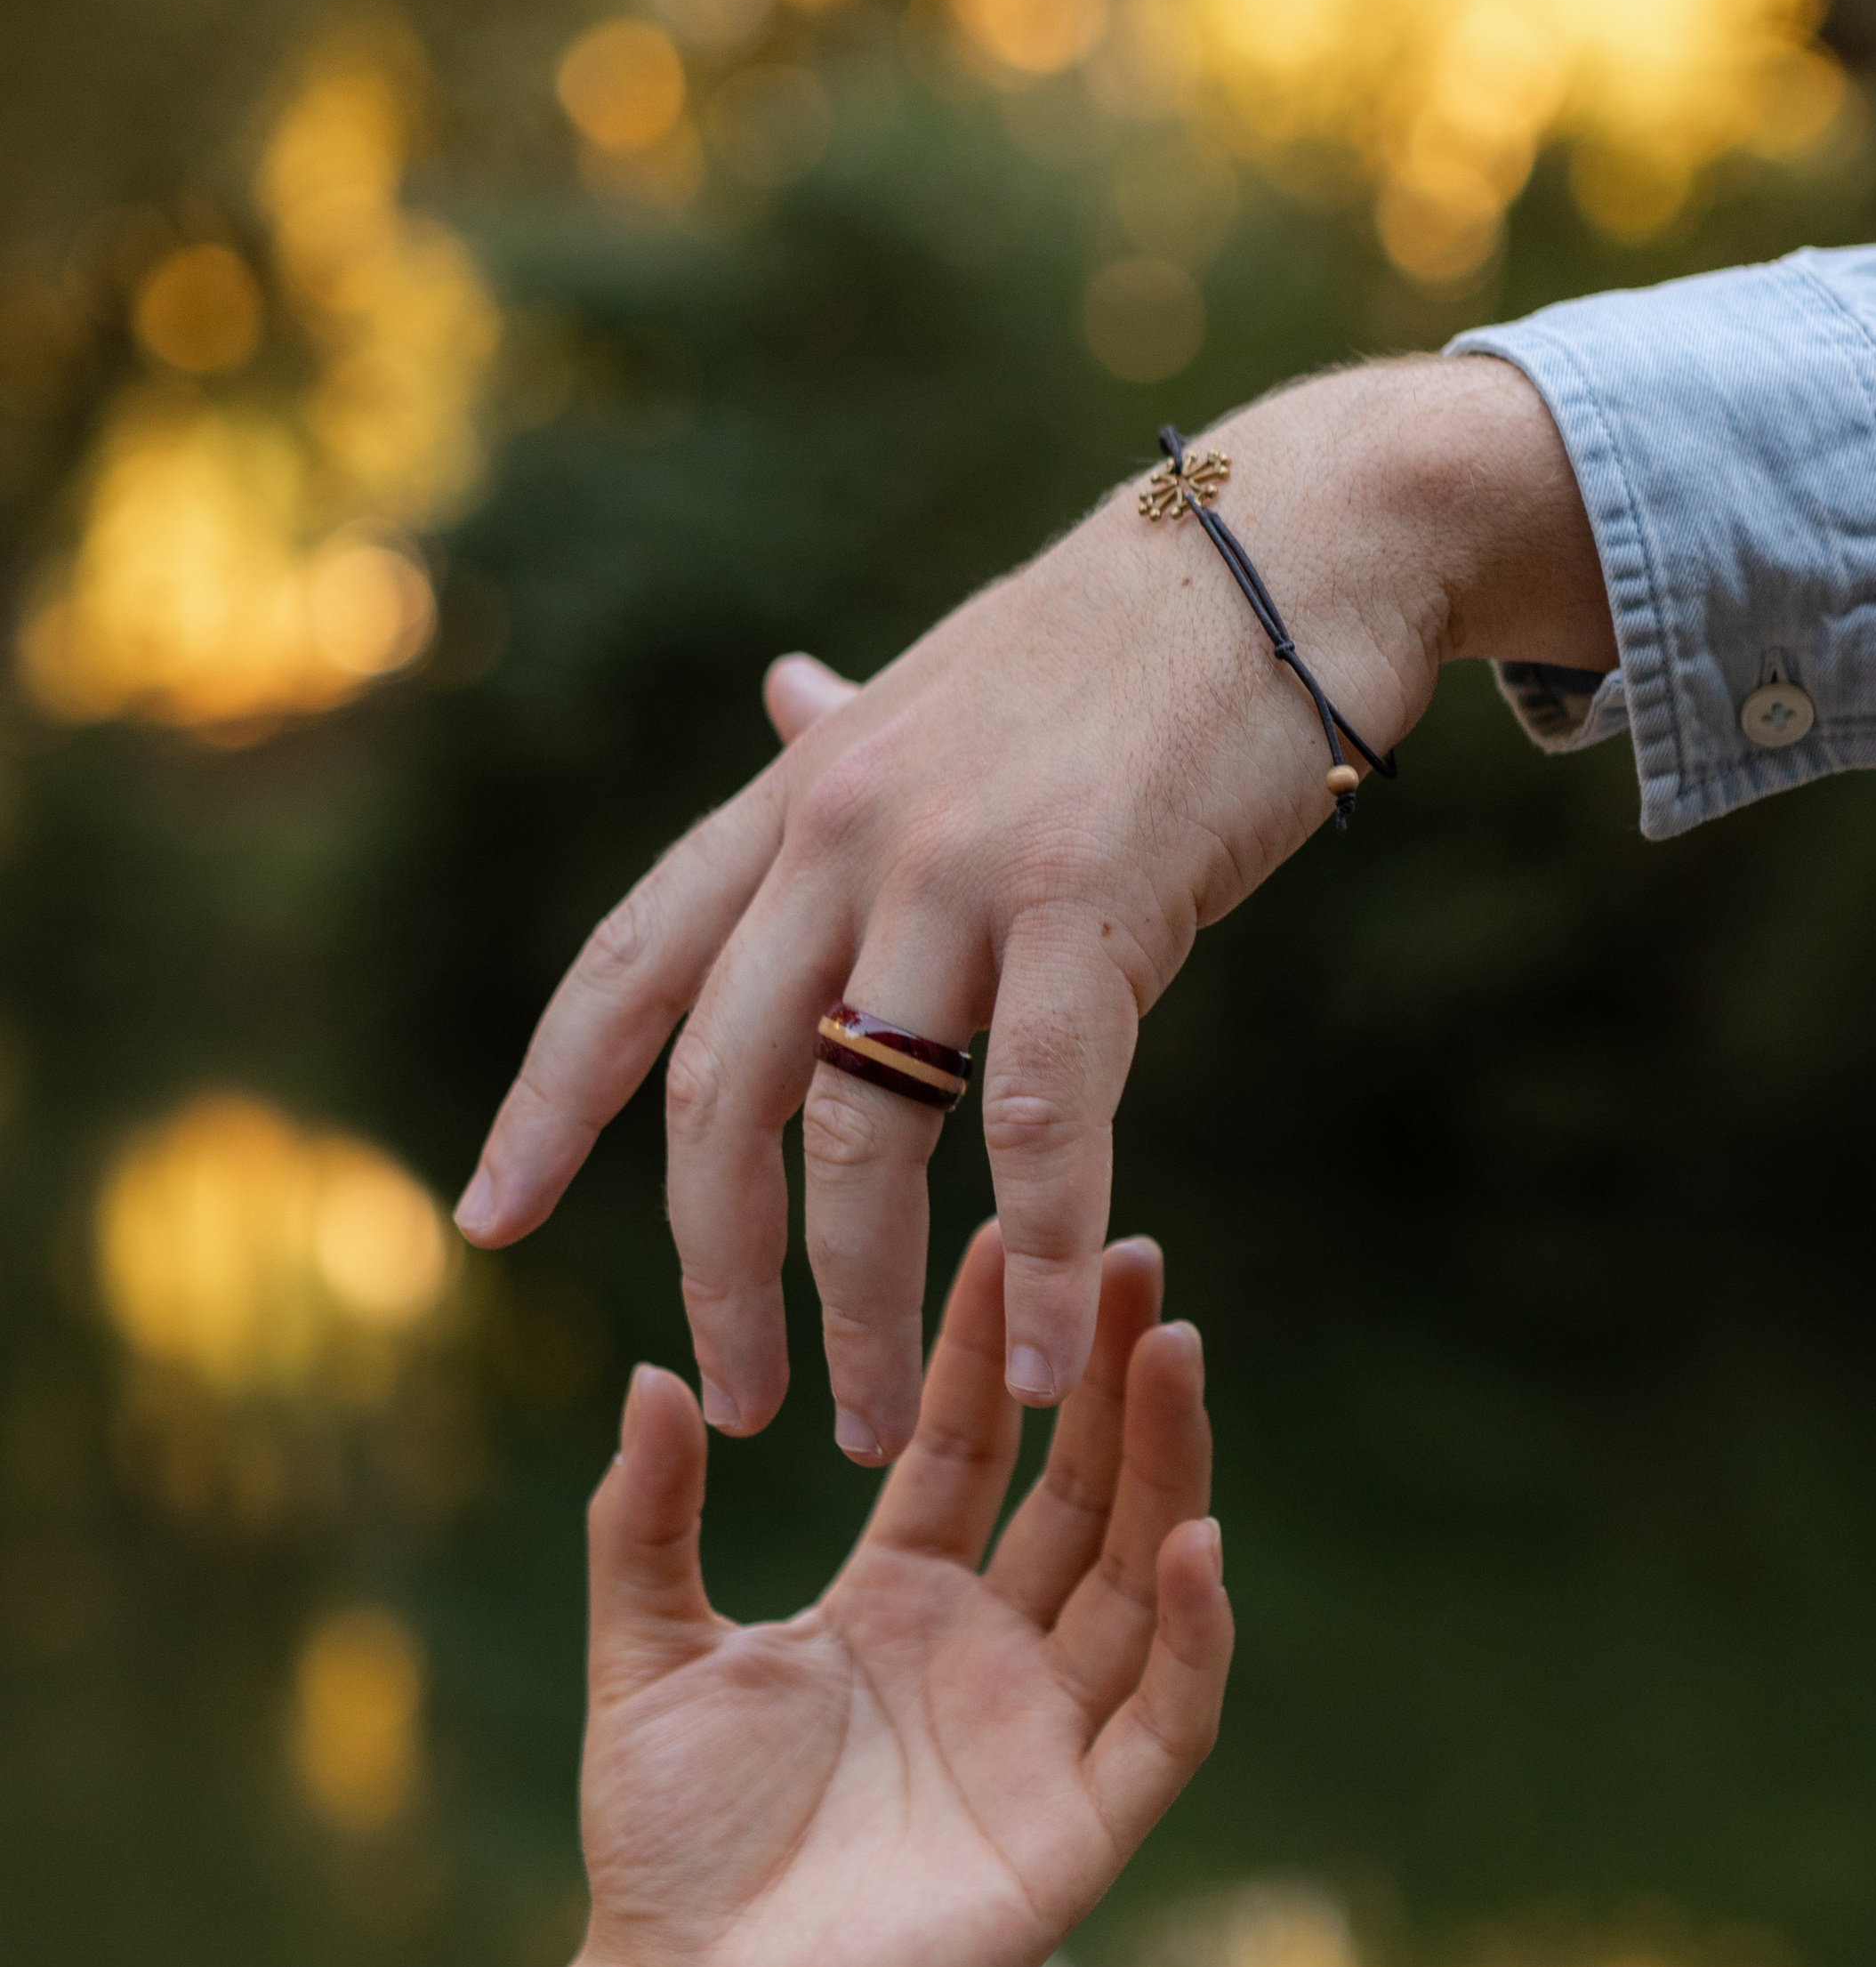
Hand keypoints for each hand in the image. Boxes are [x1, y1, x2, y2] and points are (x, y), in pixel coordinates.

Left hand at [458, 353, 1609, 1458]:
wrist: (1299, 541)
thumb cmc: (1129, 640)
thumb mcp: (950, 692)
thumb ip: (850, 744)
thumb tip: (778, 690)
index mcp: (798, 796)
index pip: (626, 968)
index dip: (546, 1104)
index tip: (485, 1221)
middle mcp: (843, 830)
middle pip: (722, 1092)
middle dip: (713, 1270)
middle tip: (734, 1403)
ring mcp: (956, 863)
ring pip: (863, 1131)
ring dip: (856, 1304)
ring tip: (873, 1424)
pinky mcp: (1089, 898)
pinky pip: (1035, 1116)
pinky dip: (1030, 1253)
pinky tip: (1033, 1353)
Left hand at [578, 1222, 1230, 1966]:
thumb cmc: (666, 1850)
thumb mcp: (646, 1653)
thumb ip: (646, 1520)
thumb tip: (651, 1372)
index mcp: (897, 1606)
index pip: (971, 1452)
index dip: (991, 1354)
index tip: (1011, 1242)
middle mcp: (989, 1657)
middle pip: (1075, 1491)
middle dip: (1105, 1376)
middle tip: (1127, 1256)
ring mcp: (1045, 1738)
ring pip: (1134, 1576)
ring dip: (1163, 1464)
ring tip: (1173, 1348)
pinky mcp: (1081, 1828)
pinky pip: (1163, 1716)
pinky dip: (1190, 1632)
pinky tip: (1194, 1538)